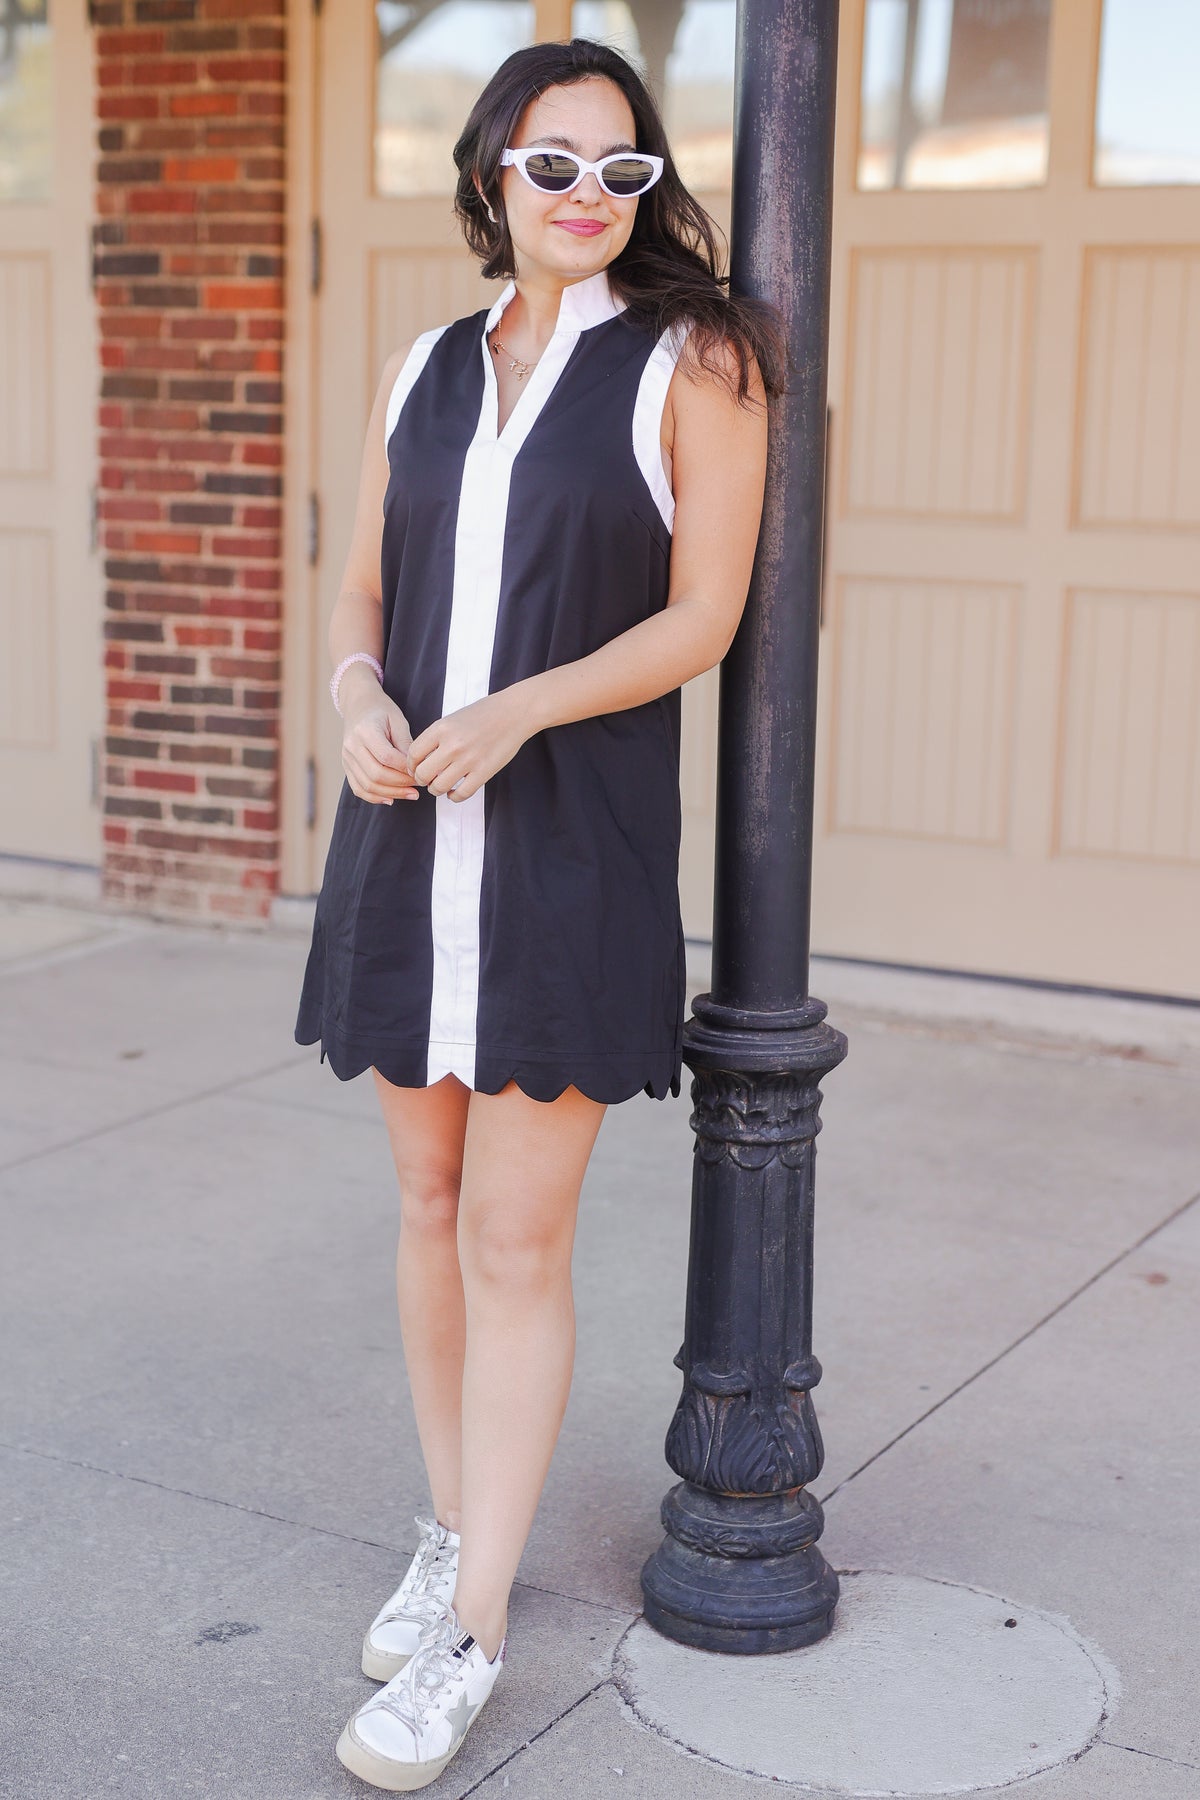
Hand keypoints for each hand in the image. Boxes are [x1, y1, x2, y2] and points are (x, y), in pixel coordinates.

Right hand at [341, 678, 419, 803]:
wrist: (358, 705)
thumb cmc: (381, 710)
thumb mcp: (398, 720)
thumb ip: (406, 744)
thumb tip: (416, 768)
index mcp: (365, 731)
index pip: (387, 757)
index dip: (405, 769)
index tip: (421, 772)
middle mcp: (352, 746)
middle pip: (376, 774)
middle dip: (400, 785)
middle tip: (419, 786)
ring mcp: (346, 758)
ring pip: (367, 785)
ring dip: (391, 794)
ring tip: (410, 795)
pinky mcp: (346, 767)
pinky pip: (358, 788)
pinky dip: (374, 798)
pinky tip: (391, 799)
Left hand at [406, 689, 530, 802]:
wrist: (514, 713)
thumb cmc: (484, 714)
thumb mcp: (453, 719)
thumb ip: (436, 737)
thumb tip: (421, 760)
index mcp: (441, 728)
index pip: (413, 754)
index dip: (411, 765)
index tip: (416, 768)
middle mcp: (452, 744)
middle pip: (423, 773)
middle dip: (422, 779)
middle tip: (427, 779)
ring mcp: (469, 759)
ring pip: (439, 787)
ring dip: (436, 790)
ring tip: (440, 786)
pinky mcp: (484, 771)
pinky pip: (462, 794)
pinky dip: (454, 797)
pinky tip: (454, 792)